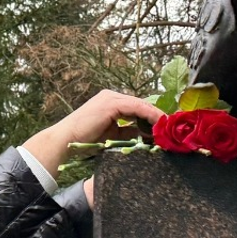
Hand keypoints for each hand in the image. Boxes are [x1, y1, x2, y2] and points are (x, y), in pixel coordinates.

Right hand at [23, 90, 165, 175]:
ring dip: (156, 116)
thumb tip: (144, 135)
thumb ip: (126, 132)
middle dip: (156, 116)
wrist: (65, 140)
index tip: (164, 128)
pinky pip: (137, 107)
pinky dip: (150, 115)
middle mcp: (111, 96)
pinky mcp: (111, 104)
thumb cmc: (83, 140)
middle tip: (170, 128)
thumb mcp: (110, 136)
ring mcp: (110, 98)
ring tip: (168, 127)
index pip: (136, 108)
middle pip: (141, 104)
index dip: (151, 117)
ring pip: (141, 104)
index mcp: (110, 103)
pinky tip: (159, 124)